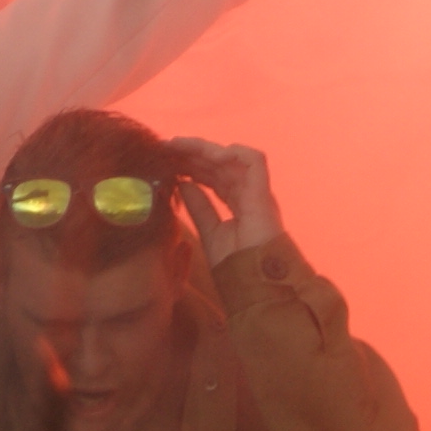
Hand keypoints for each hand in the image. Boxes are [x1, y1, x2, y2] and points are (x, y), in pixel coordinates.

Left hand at [174, 140, 285, 262]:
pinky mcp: (262, 193)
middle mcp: (248, 192)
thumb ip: (199, 207)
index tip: (167, 158)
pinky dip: (233, 151)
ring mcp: (257, 191)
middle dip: (193, 152)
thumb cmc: (236, 266)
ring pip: (233, 156)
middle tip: (167, 146)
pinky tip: (208, 154)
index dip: (191, 164)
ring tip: (180, 146)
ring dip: (205, 148)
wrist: (253, 285)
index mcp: (237, 201)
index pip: (213, 174)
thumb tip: (183, 184)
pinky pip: (254, 160)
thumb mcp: (209, 232)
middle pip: (220, 163)